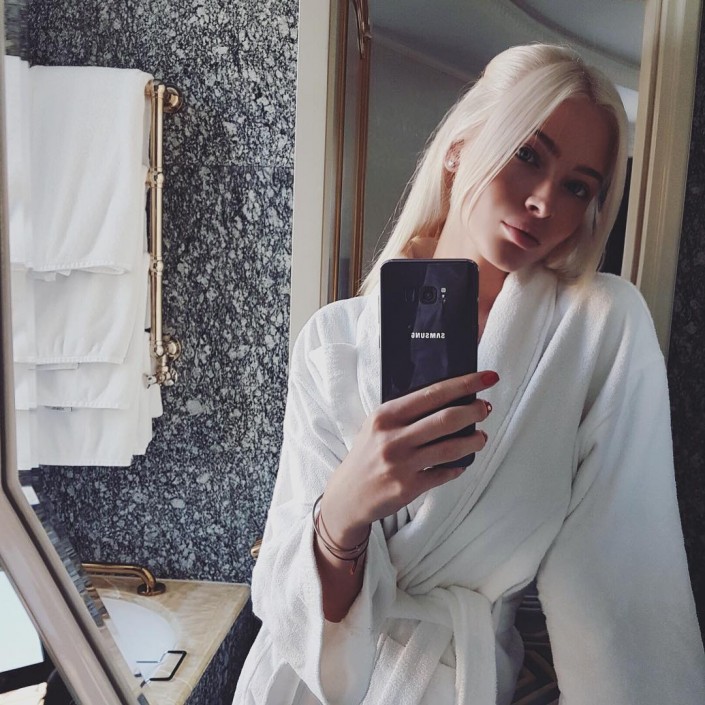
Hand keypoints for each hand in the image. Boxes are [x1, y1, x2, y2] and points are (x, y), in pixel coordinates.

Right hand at [321, 370, 498, 543]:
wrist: (348, 495)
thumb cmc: (368, 453)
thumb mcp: (377, 425)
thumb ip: (406, 412)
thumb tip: (449, 398)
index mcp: (386, 415)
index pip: (432, 393)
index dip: (464, 384)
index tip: (486, 378)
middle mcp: (393, 438)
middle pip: (446, 419)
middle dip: (474, 411)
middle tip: (485, 408)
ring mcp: (401, 464)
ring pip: (451, 448)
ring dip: (474, 441)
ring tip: (481, 437)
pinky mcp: (407, 488)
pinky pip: (444, 474)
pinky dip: (458, 467)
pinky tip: (462, 462)